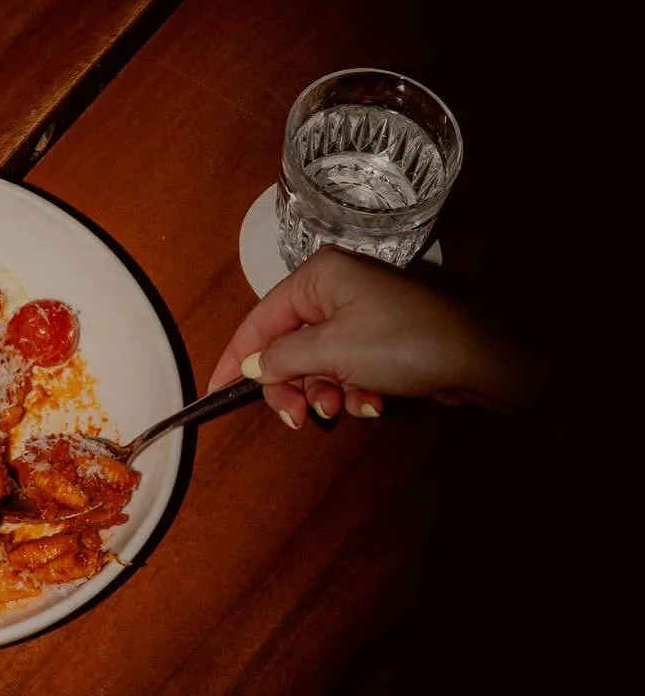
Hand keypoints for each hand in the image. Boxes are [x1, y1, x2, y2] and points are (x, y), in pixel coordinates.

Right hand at [207, 246, 545, 428]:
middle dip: (292, 386)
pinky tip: (375, 402)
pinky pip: (345, 370)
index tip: (214, 393)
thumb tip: (252, 368)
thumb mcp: (332, 352)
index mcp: (318, 277)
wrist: (482, 361)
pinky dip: (353, 391)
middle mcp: (335, 290)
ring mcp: (359, 315)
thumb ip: (282, 360)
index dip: (236, 359)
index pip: (259, 320)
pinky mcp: (379, 341)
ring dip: (324, 393)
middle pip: (286, 347)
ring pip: (315, 365)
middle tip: (299, 418)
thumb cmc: (405, 343)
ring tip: (346, 408)